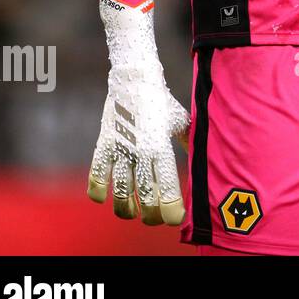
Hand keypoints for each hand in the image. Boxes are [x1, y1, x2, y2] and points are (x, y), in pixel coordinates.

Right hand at [87, 0, 189, 224]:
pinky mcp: (103, 144)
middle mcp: (140, 151)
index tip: (176, 220)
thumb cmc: (163, 102)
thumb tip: (202, 163)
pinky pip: (96, 174)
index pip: (168, 186)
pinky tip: (104, 198)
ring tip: (132, 213)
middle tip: (155, 219)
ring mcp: (119, 149)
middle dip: (151, 214)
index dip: (171, 208)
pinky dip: (98, 190)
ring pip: (120, 192)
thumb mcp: (181, 122)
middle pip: (144, 196)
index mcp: (162, 146)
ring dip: (126, 209)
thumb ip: (188, 144)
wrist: (135, 78)